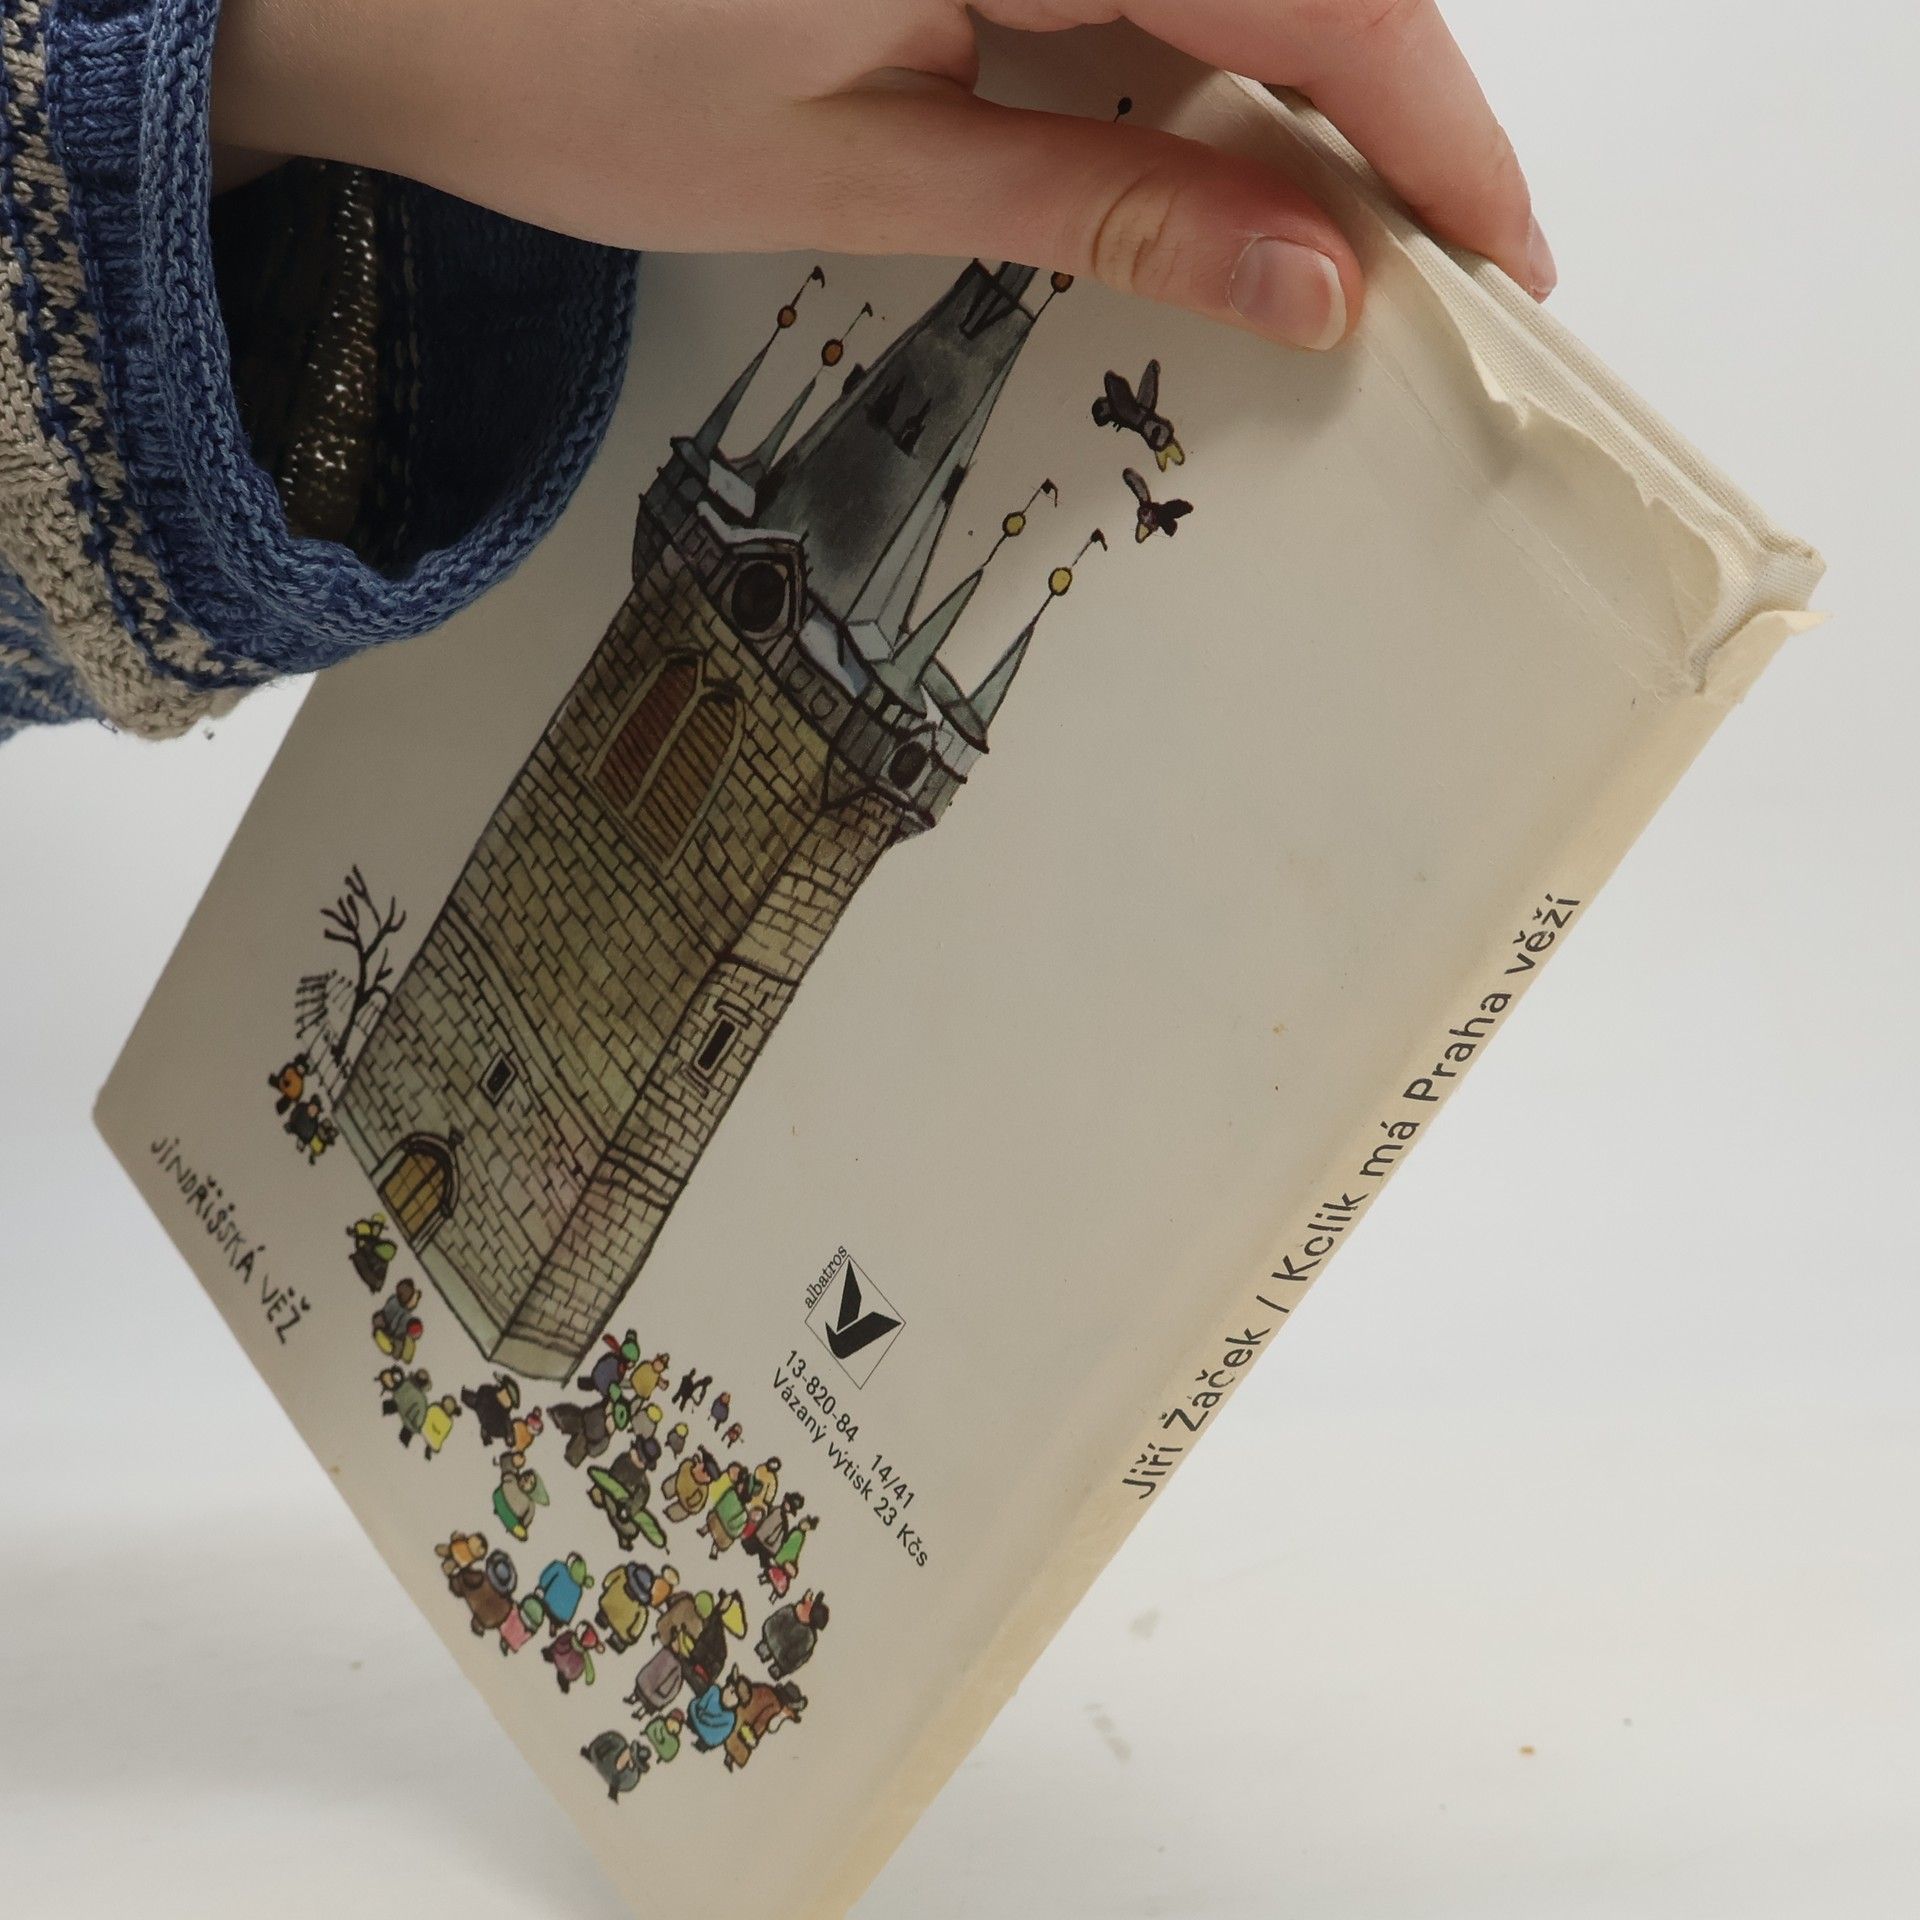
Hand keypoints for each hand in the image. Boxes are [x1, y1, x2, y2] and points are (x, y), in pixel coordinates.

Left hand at [211, 0, 1553, 352]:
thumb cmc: (570, 70)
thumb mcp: (865, 172)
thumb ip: (1109, 211)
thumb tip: (1314, 281)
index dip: (1435, 128)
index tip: (1502, 254)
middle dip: (1380, 109)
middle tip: (1410, 270)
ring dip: (1288, 78)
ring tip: (1306, 237)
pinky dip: (1186, 41)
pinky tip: (1183, 142)